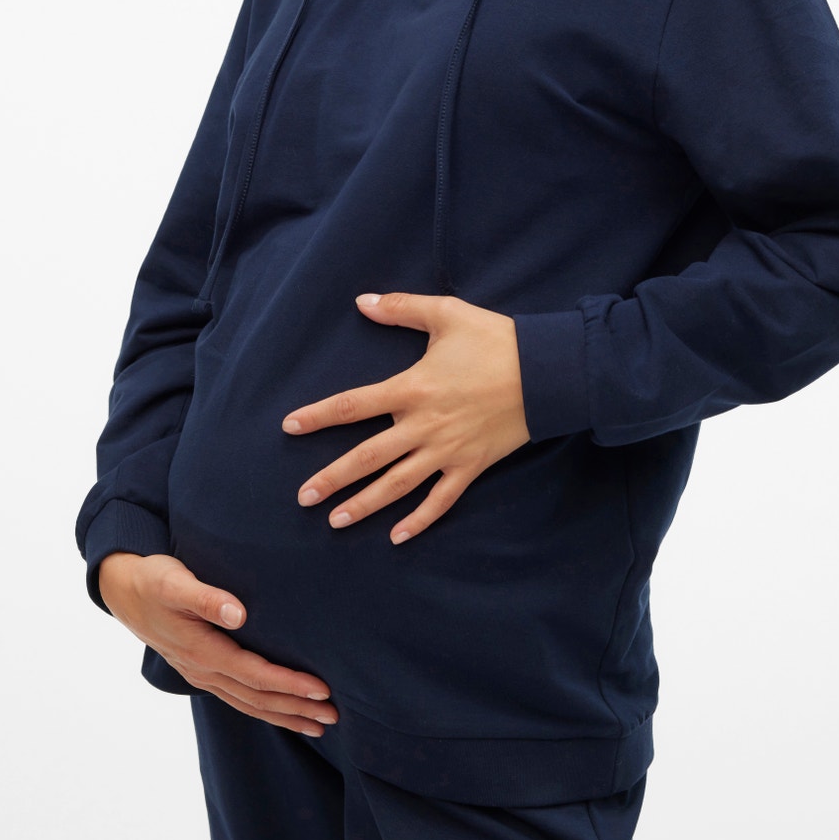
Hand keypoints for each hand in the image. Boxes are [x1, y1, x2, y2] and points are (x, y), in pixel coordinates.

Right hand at [97, 552, 337, 734]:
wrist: (123, 590)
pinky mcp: (202, 671)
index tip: (321, 690)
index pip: (254, 675)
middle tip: (334, 716)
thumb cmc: (154, 580)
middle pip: (256, 698)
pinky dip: (264, 709)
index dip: (289, 685)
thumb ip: (205, 597)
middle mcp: (203, 670)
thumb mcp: (174, 581)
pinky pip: (238, 698)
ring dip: (284, 715)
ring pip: (248, 704)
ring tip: (318, 725)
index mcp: (201, 650)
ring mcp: (201, 674)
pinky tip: (284, 713)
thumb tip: (238, 613)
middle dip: (296, 709)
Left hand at [282, 291, 530, 543]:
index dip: (318, 416)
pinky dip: (419, 520)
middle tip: (303, 498)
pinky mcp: (471, 466)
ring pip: (397, 485)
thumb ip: (401, 308)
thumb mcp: (447, 314)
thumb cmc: (496, 340)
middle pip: (367, 458)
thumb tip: (362, 302)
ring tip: (335, 521)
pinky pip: (441, 500)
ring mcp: (446, 451)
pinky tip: (397, 537)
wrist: (548, 372)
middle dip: (332, 478)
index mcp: (412, 388)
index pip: (353, 405)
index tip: (290, 426)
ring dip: (364, 504)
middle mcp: (423, 426)